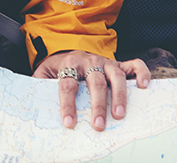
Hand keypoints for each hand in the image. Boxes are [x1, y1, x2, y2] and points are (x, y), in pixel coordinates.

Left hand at [32, 50, 149, 129]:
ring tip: (119, 115)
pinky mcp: (118, 63)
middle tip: (98, 126)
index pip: (68, 84)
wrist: (68, 50)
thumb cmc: (58, 68)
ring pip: (115, 75)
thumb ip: (39, 84)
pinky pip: (134, 64)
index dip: (68, 104)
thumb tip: (33, 102)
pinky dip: (141, 72)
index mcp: (68, 64)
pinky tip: (143, 86)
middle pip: (95, 82)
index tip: (69, 123)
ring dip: (119, 95)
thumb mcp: (44, 73)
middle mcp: (89, 61)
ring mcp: (105, 61)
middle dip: (97, 105)